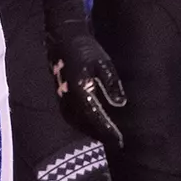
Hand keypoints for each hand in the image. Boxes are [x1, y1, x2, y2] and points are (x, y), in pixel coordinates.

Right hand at [50, 31, 125, 151]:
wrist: (63, 37)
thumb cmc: (85, 49)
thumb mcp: (103, 63)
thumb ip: (111, 83)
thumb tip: (120, 103)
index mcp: (81, 90)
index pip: (96, 117)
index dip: (108, 130)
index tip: (120, 140)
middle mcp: (69, 98)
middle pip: (85, 124)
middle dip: (100, 135)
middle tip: (116, 142)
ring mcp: (63, 97)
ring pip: (77, 122)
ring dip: (91, 131)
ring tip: (106, 136)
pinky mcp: (61, 95)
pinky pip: (71, 115)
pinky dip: (83, 123)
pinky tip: (92, 124)